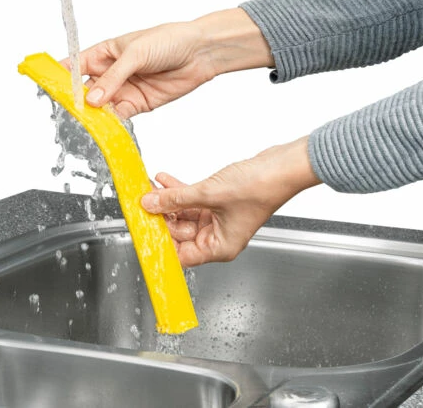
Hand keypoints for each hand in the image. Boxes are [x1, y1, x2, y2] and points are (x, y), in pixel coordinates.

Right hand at [64, 8, 272, 118]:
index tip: (49, 89)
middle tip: (68, 113)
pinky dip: (112, 124)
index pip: (75, 65)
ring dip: (94, 116)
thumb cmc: (169, 40)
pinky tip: (106, 127)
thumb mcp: (136, 53)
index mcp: (105, 52)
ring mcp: (124, 89)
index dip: (61, 77)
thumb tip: (92, 98)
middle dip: (76, 102)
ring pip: (101, 107)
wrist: (200, 52)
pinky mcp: (139, 104)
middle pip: (85, 90)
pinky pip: (119, 117)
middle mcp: (112, 71)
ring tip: (86, 124)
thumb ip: (114, 76)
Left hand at [140, 137, 320, 266]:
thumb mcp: (208, 194)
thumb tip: (150, 203)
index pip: (180, 256)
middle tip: (141, 202)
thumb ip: (176, 199)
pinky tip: (164, 180)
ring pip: (183, 213)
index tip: (141, 230)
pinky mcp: (219, 202)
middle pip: (179, 233)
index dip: (159, 244)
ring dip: (167, 200)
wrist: (281, 167)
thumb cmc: (260, 189)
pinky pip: (192, 200)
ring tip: (149, 187)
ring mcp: (218, 219)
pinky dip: (178, 191)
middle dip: (160, 216)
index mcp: (219, 248)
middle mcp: (218, 237)